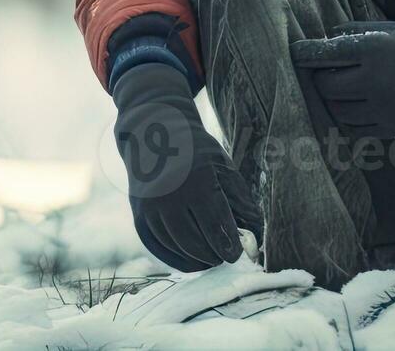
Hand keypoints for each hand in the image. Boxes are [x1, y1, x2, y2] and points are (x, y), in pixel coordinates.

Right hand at [112, 63, 260, 271]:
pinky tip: (189, 260)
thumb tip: (256, 235)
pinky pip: (156, 247)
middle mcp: (170, 196)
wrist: (154, 134)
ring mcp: (150, 207)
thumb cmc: (196, 152)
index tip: (236, 254)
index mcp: (197, 182)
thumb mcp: (224, 168)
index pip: (215, 225)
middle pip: (194, 241)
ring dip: (195, 260)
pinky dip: (174, 258)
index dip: (228, 246)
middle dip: (213, 255)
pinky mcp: (138, 215)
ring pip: (175, 247)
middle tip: (224, 257)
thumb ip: (241, 202)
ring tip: (210, 259)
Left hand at [291, 22, 394, 138]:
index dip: (305, 54)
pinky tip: (351, 106)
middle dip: (319, 80)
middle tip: (322, 74)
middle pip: (326, 86)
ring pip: (337, 109)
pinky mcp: (391, 128)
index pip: (326, 54)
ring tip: (339, 90)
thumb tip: (322, 38)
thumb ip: (354, 32)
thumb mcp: (389, 30)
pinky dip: (346, 117)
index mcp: (375, 49)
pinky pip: (353, 127)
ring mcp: (385, 107)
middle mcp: (378, 79)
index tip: (294, 53)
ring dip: (332, 100)